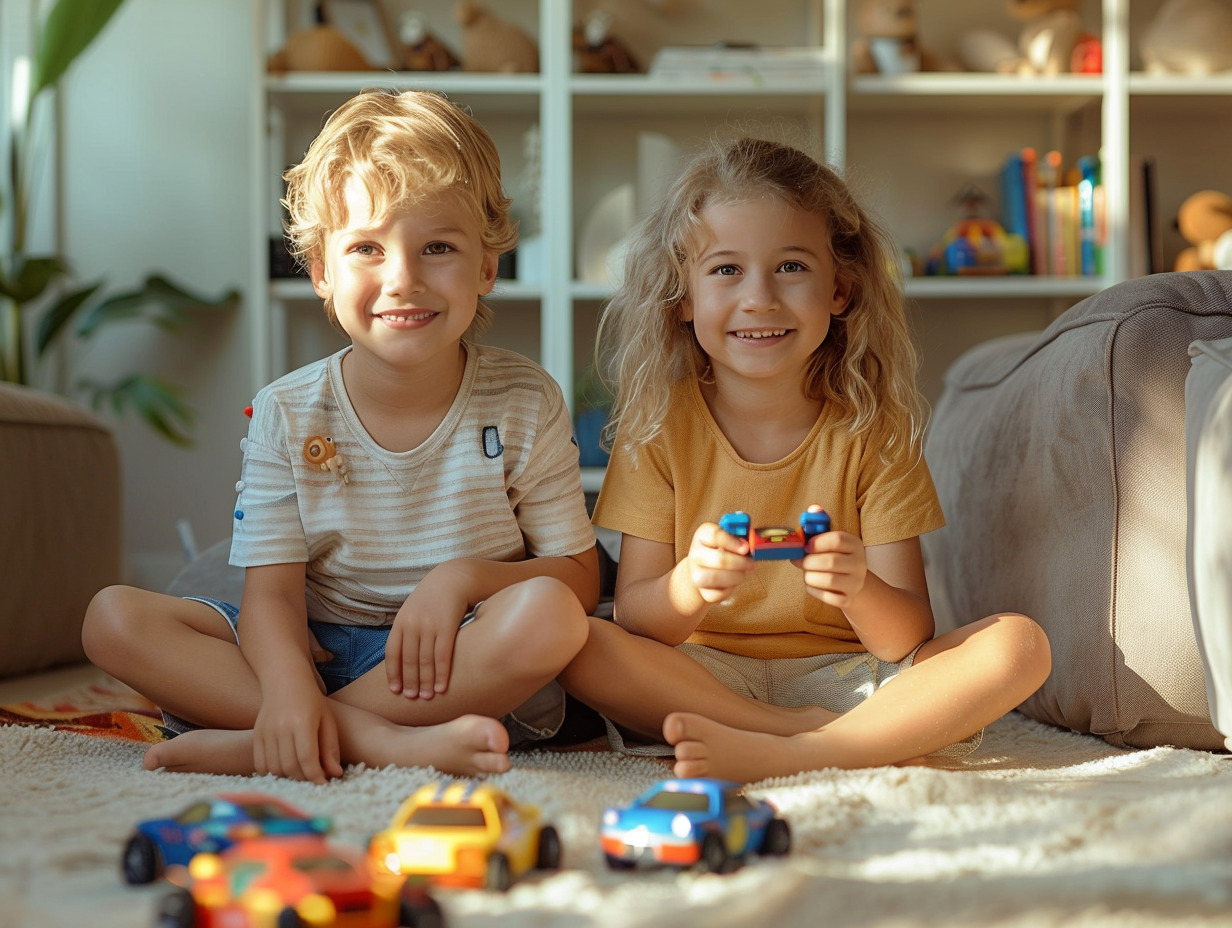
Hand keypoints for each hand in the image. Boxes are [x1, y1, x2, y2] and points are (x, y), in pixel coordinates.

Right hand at [252, 678, 342, 783]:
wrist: (285, 681)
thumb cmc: (311, 701)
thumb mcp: (327, 720)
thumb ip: (330, 748)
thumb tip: (335, 774)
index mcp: (302, 722)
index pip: (307, 758)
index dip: (315, 775)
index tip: (323, 784)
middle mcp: (281, 727)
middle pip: (290, 766)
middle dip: (304, 778)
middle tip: (314, 777)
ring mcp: (266, 731)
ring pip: (275, 768)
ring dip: (289, 777)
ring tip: (301, 772)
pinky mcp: (256, 735)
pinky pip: (260, 764)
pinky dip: (272, 773)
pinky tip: (284, 769)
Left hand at [386, 564, 471, 699]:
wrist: (455, 577)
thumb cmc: (434, 597)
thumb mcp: (414, 609)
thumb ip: (407, 630)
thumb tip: (403, 658)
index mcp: (401, 621)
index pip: (392, 653)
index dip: (393, 673)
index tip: (395, 690)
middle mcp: (412, 624)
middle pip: (408, 660)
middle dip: (410, 681)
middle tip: (413, 698)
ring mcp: (429, 625)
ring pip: (425, 660)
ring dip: (426, 681)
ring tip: (427, 696)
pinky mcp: (447, 626)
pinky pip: (442, 655)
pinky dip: (442, 673)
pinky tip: (442, 686)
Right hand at [686, 520, 754, 603]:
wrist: (704, 570)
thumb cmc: (722, 551)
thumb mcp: (729, 539)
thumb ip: (740, 537)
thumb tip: (751, 545)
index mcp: (703, 535)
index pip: (714, 535)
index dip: (732, 542)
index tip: (746, 548)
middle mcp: (695, 553)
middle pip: (720, 559)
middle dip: (741, 563)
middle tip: (751, 564)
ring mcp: (695, 574)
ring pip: (716, 578)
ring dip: (736, 577)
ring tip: (743, 573)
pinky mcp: (701, 592)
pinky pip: (718, 594)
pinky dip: (730, 590)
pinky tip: (732, 583)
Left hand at [799, 529, 867, 607]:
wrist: (848, 579)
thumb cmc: (832, 556)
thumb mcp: (828, 542)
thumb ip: (816, 533)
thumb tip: (803, 529)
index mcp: (855, 544)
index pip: (837, 540)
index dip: (817, 543)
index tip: (806, 547)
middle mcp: (859, 564)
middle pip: (831, 561)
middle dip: (809, 561)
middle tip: (799, 561)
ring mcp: (856, 583)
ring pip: (829, 580)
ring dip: (809, 576)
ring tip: (806, 573)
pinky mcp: (848, 599)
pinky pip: (828, 597)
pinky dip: (814, 591)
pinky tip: (811, 585)